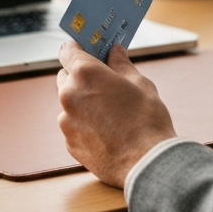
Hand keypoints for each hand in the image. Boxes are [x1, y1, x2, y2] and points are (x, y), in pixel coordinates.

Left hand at [56, 41, 176, 188]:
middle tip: (104, 82)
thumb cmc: (147, 121)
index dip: (78, 48)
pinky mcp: (69, 143)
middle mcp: (69, 95)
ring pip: (69, 103)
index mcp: (85, 74)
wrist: (146, 163)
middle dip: (81, 76)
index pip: (68, 50)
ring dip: (83, 102)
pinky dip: (85, 124)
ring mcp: (66, 121)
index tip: (88, 50)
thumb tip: (114, 52)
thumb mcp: (140, 84)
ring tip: (110, 112)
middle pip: (65, 76)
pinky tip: (107, 131)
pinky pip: (73, 126)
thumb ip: (121, 65)